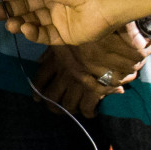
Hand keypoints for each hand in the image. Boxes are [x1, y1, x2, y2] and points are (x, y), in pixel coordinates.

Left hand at [29, 24, 150, 117]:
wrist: (112, 40)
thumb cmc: (88, 37)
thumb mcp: (66, 39)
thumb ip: (52, 51)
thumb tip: (40, 61)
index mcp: (56, 61)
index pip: (40, 80)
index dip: (37, 91)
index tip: (37, 98)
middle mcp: (65, 74)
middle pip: (51, 97)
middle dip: (52, 105)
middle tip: (56, 108)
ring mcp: (78, 84)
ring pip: (68, 105)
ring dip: (70, 109)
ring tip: (73, 109)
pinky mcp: (94, 90)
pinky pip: (87, 108)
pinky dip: (88, 112)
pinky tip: (91, 111)